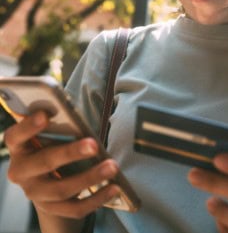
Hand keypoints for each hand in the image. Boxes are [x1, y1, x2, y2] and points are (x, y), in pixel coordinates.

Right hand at [4, 111, 120, 219]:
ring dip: (90, 177)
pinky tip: (113, 188)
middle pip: (45, 162)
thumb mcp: (48, 135)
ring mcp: (35, 193)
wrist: (45, 179)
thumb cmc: (50, 145)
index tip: (44, 116)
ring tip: (112, 167)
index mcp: (19, 147)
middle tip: (94, 145)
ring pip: (62, 189)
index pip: (16, 136)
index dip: (29, 126)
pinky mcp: (51, 209)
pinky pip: (74, 208)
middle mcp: (22, 172)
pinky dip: (96, 198)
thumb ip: (59, 126)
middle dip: (70, 153)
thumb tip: (82, 118)